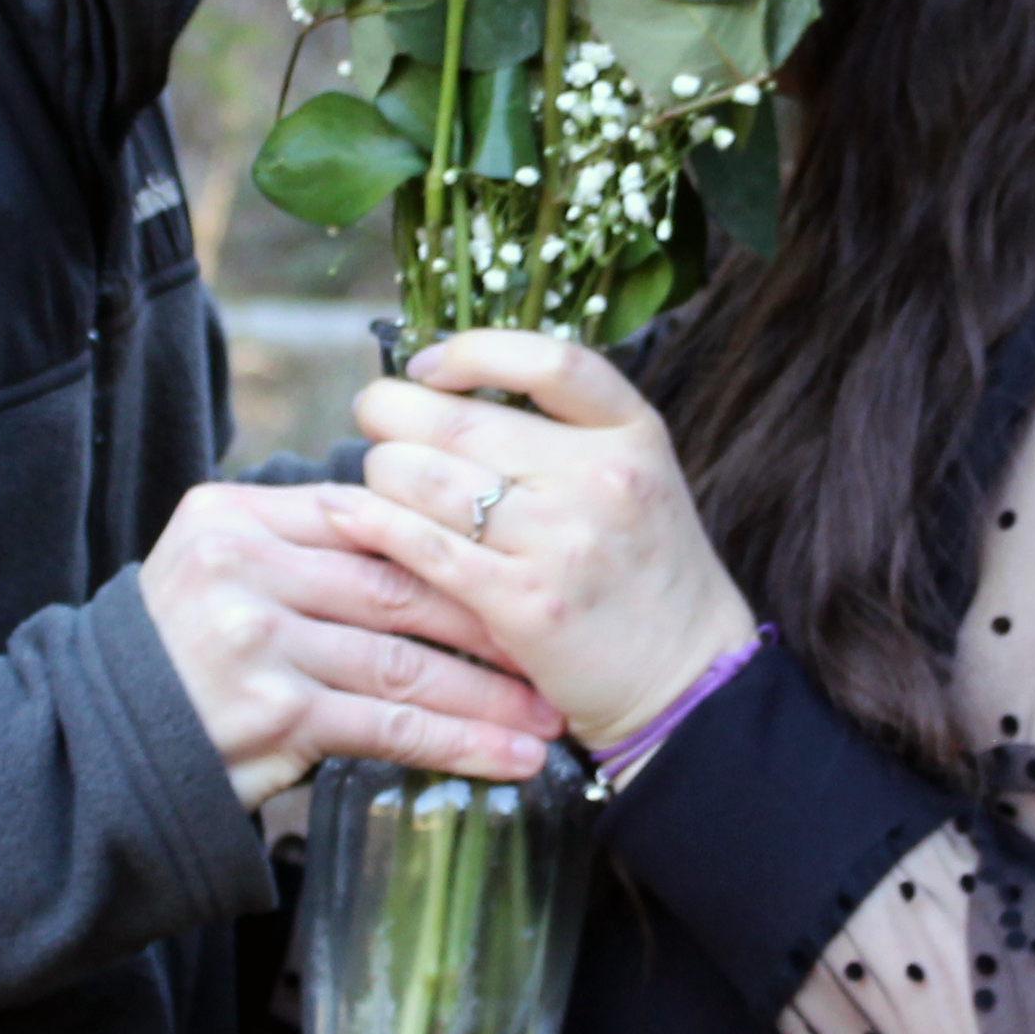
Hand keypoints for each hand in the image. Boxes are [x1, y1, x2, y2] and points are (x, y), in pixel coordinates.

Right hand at [140, 483, 563, 810]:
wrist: (97, 752)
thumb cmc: (175, 659)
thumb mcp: (216, 570)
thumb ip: (299, 544)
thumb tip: (419, 532)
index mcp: (230, 515)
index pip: (364, 514)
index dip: (450, 543)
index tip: (520, 564)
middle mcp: (240, 567)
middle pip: (394, 584)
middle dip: (487, 618)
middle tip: (556, 640)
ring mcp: (255, 641)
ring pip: (402, 659)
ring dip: (488, 691)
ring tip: (550, 713)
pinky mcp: (273, 716)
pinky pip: (387, 725)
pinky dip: (458, 743)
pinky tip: (509, 756)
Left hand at [316, 330, 756, 754]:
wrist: (689, 681)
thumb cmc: (643, 572)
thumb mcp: (637, 478)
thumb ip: (564, 432)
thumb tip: (448, 388)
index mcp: (633, 432)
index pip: (549, 361)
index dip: (473, 351)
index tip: (428, 364)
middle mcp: (600, 475)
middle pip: (459, 420)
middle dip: (393, 412)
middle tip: (376, 420)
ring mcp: (561, 540)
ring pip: (426, 477)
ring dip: (381, 471)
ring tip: (380, 478)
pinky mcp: (523, 603)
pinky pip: (420, 545)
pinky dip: (370, 522)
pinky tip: (345, 512)